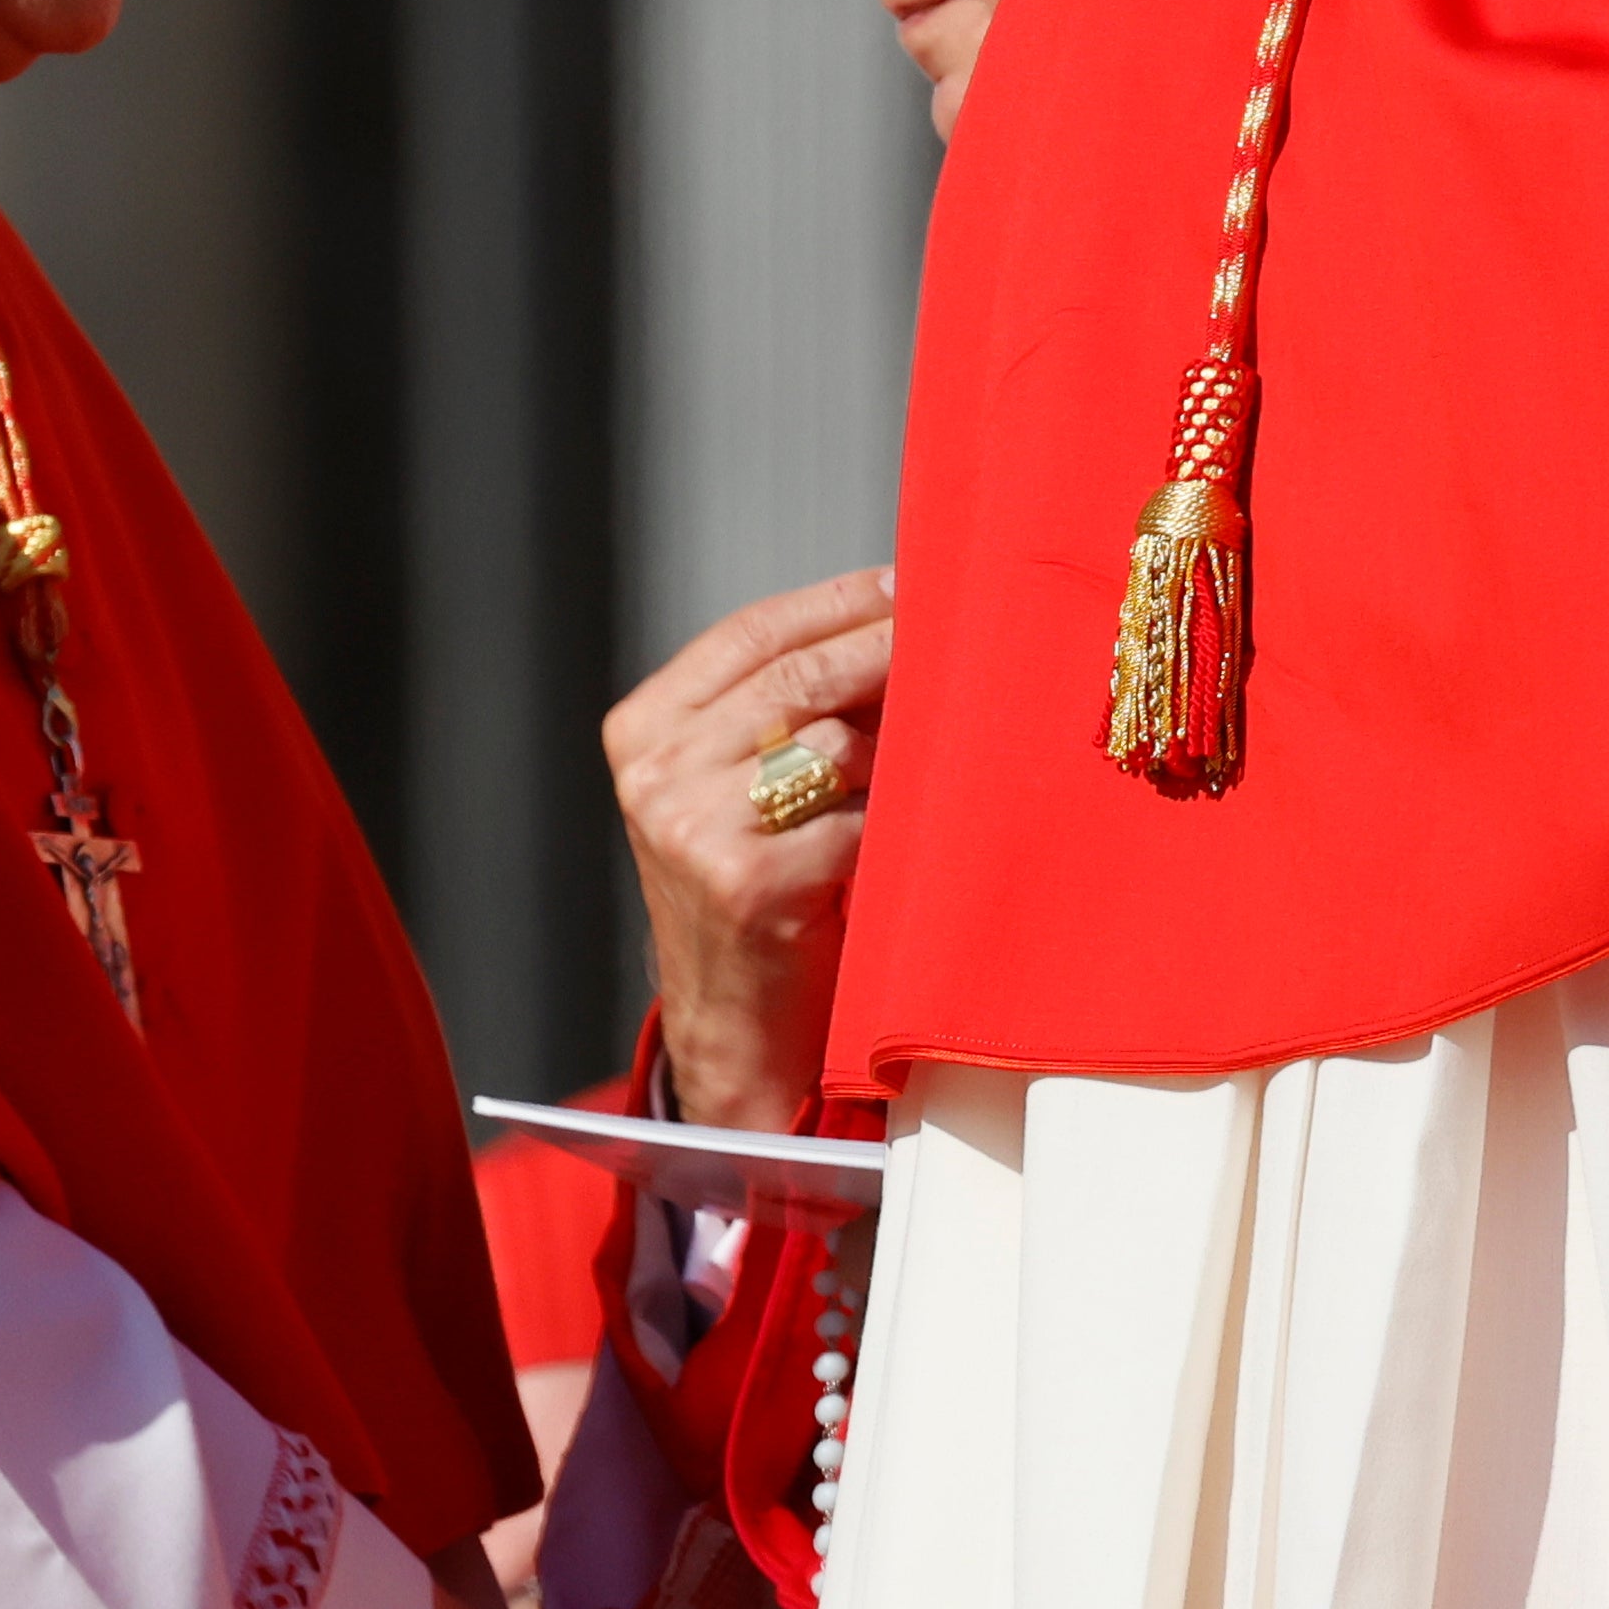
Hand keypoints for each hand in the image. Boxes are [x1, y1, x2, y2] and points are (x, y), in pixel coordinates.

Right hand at [604, 567, 895, 1133]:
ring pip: (835, 743)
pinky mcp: (749, 884)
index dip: (838, 601)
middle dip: (889, 647)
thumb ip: (790, 706)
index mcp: (645, 731)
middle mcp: (656, 774)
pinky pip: (859, 821)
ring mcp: (694, 829)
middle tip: (963, 627)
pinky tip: (921, 830)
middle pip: (798, 675)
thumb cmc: (764, 892)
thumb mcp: (744, 785)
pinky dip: (900, 823)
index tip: (909, 579)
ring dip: (902, 744)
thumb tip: (900, 613)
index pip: (751, 633)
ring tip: (943, 748)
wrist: (740, 1028)